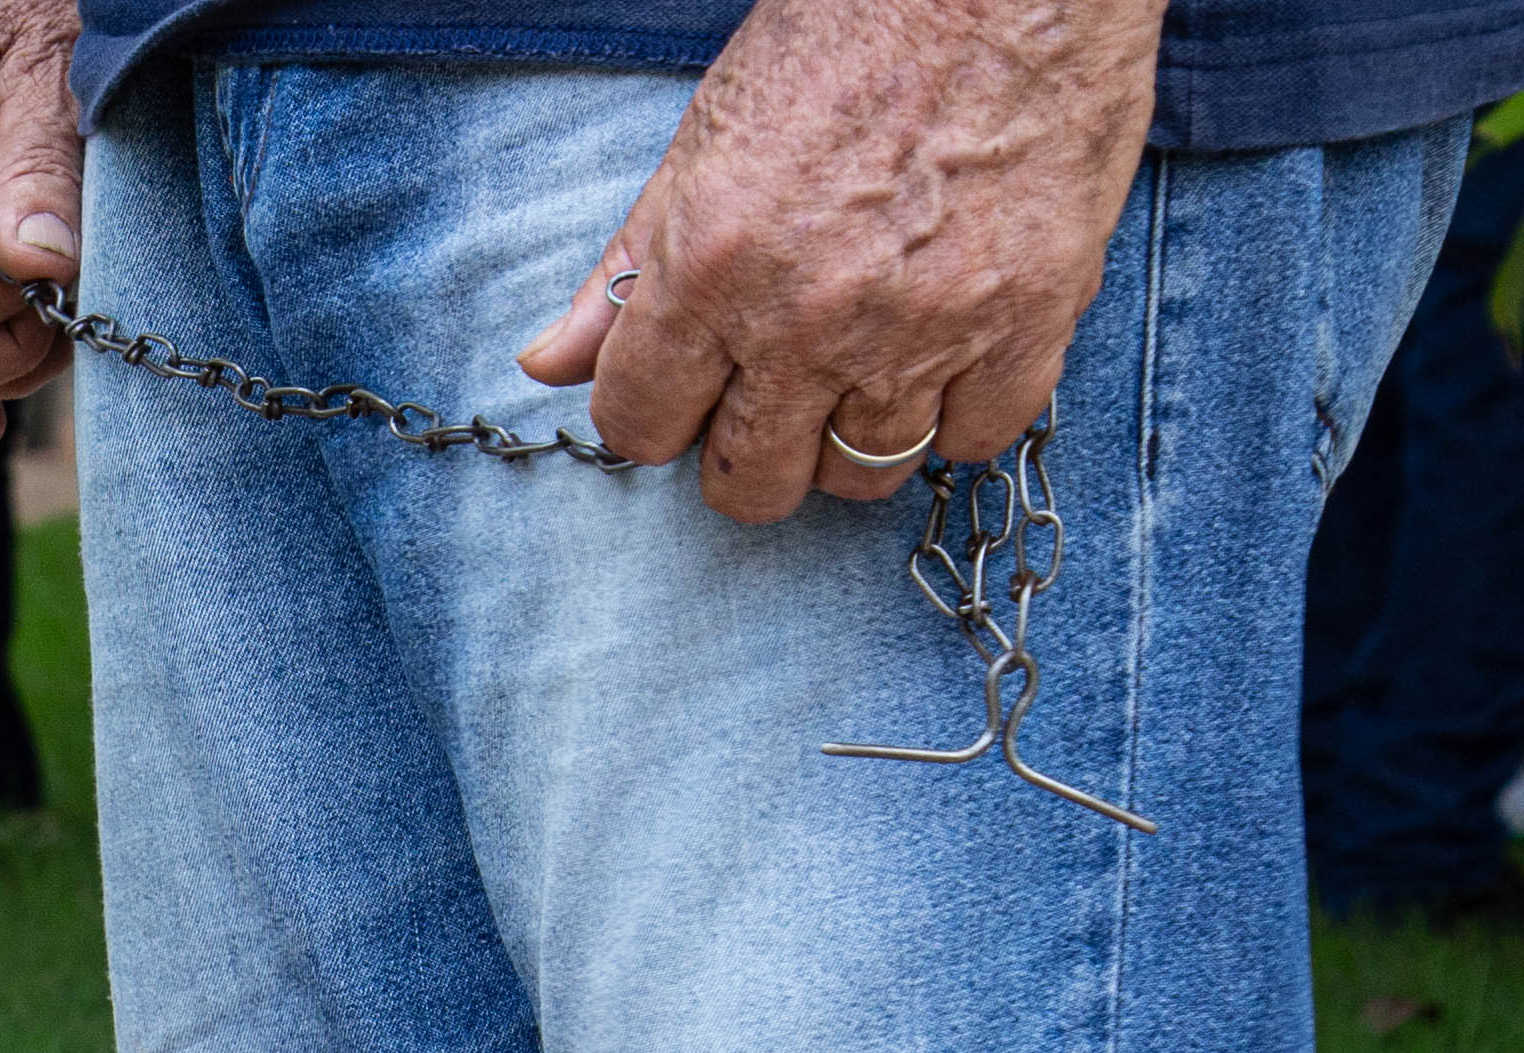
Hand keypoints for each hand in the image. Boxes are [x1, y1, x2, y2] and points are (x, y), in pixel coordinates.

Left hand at [516, 0, 1163, 518]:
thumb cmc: (853, 29)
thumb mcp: (705, 139)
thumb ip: (626, 268)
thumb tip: (547, 363)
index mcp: (711, 269)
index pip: (639, 428)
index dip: (656, 415)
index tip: (687, 387)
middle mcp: (809, 317)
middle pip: (750, 481)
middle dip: (747, 450)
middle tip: (774, 390)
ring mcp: (924, 327)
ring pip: (861, 473)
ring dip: (851, 435)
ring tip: (864, 364)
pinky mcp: (1031, 318)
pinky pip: (976, 439)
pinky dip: (959, 415)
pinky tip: (947, 358)